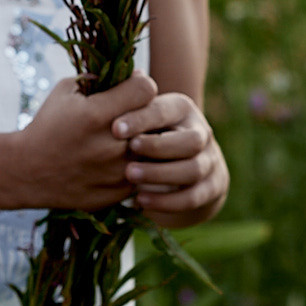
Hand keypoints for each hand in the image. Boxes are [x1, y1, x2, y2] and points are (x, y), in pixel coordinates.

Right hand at [9, 73, 160, 211]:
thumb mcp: (64, 92)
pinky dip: (135, 164)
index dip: (139, 85)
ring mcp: (117, 171)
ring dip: (143, 139)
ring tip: (123, 138)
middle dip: (144, 112)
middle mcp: (111, 143)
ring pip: (153, 147)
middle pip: (154, 118)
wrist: (27, 172)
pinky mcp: (120, 191)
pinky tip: (114, 160)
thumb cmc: (47, 126)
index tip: (130, 89)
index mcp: (96, 114)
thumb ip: (98, 78)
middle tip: (130, 113)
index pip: (146, 89)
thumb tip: (133, 73)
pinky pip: (145, 171)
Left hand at [117, 93, 230, 227]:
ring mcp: (210, 160)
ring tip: (129, 176)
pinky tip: (141, 200)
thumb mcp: (139, 120)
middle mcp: (200, 132)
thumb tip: (93, 104)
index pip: (165, 111)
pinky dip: (167, 201)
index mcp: (181, 109)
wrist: (182, 164)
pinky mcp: (212, 187)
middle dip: (158, 147)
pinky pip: (193, 197)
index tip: (114, 129)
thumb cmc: (147, 135)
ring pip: (193, 169)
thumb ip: (123, 111)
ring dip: (160, 174)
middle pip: (190, 140)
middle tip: (128, 152)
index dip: (141, 119)